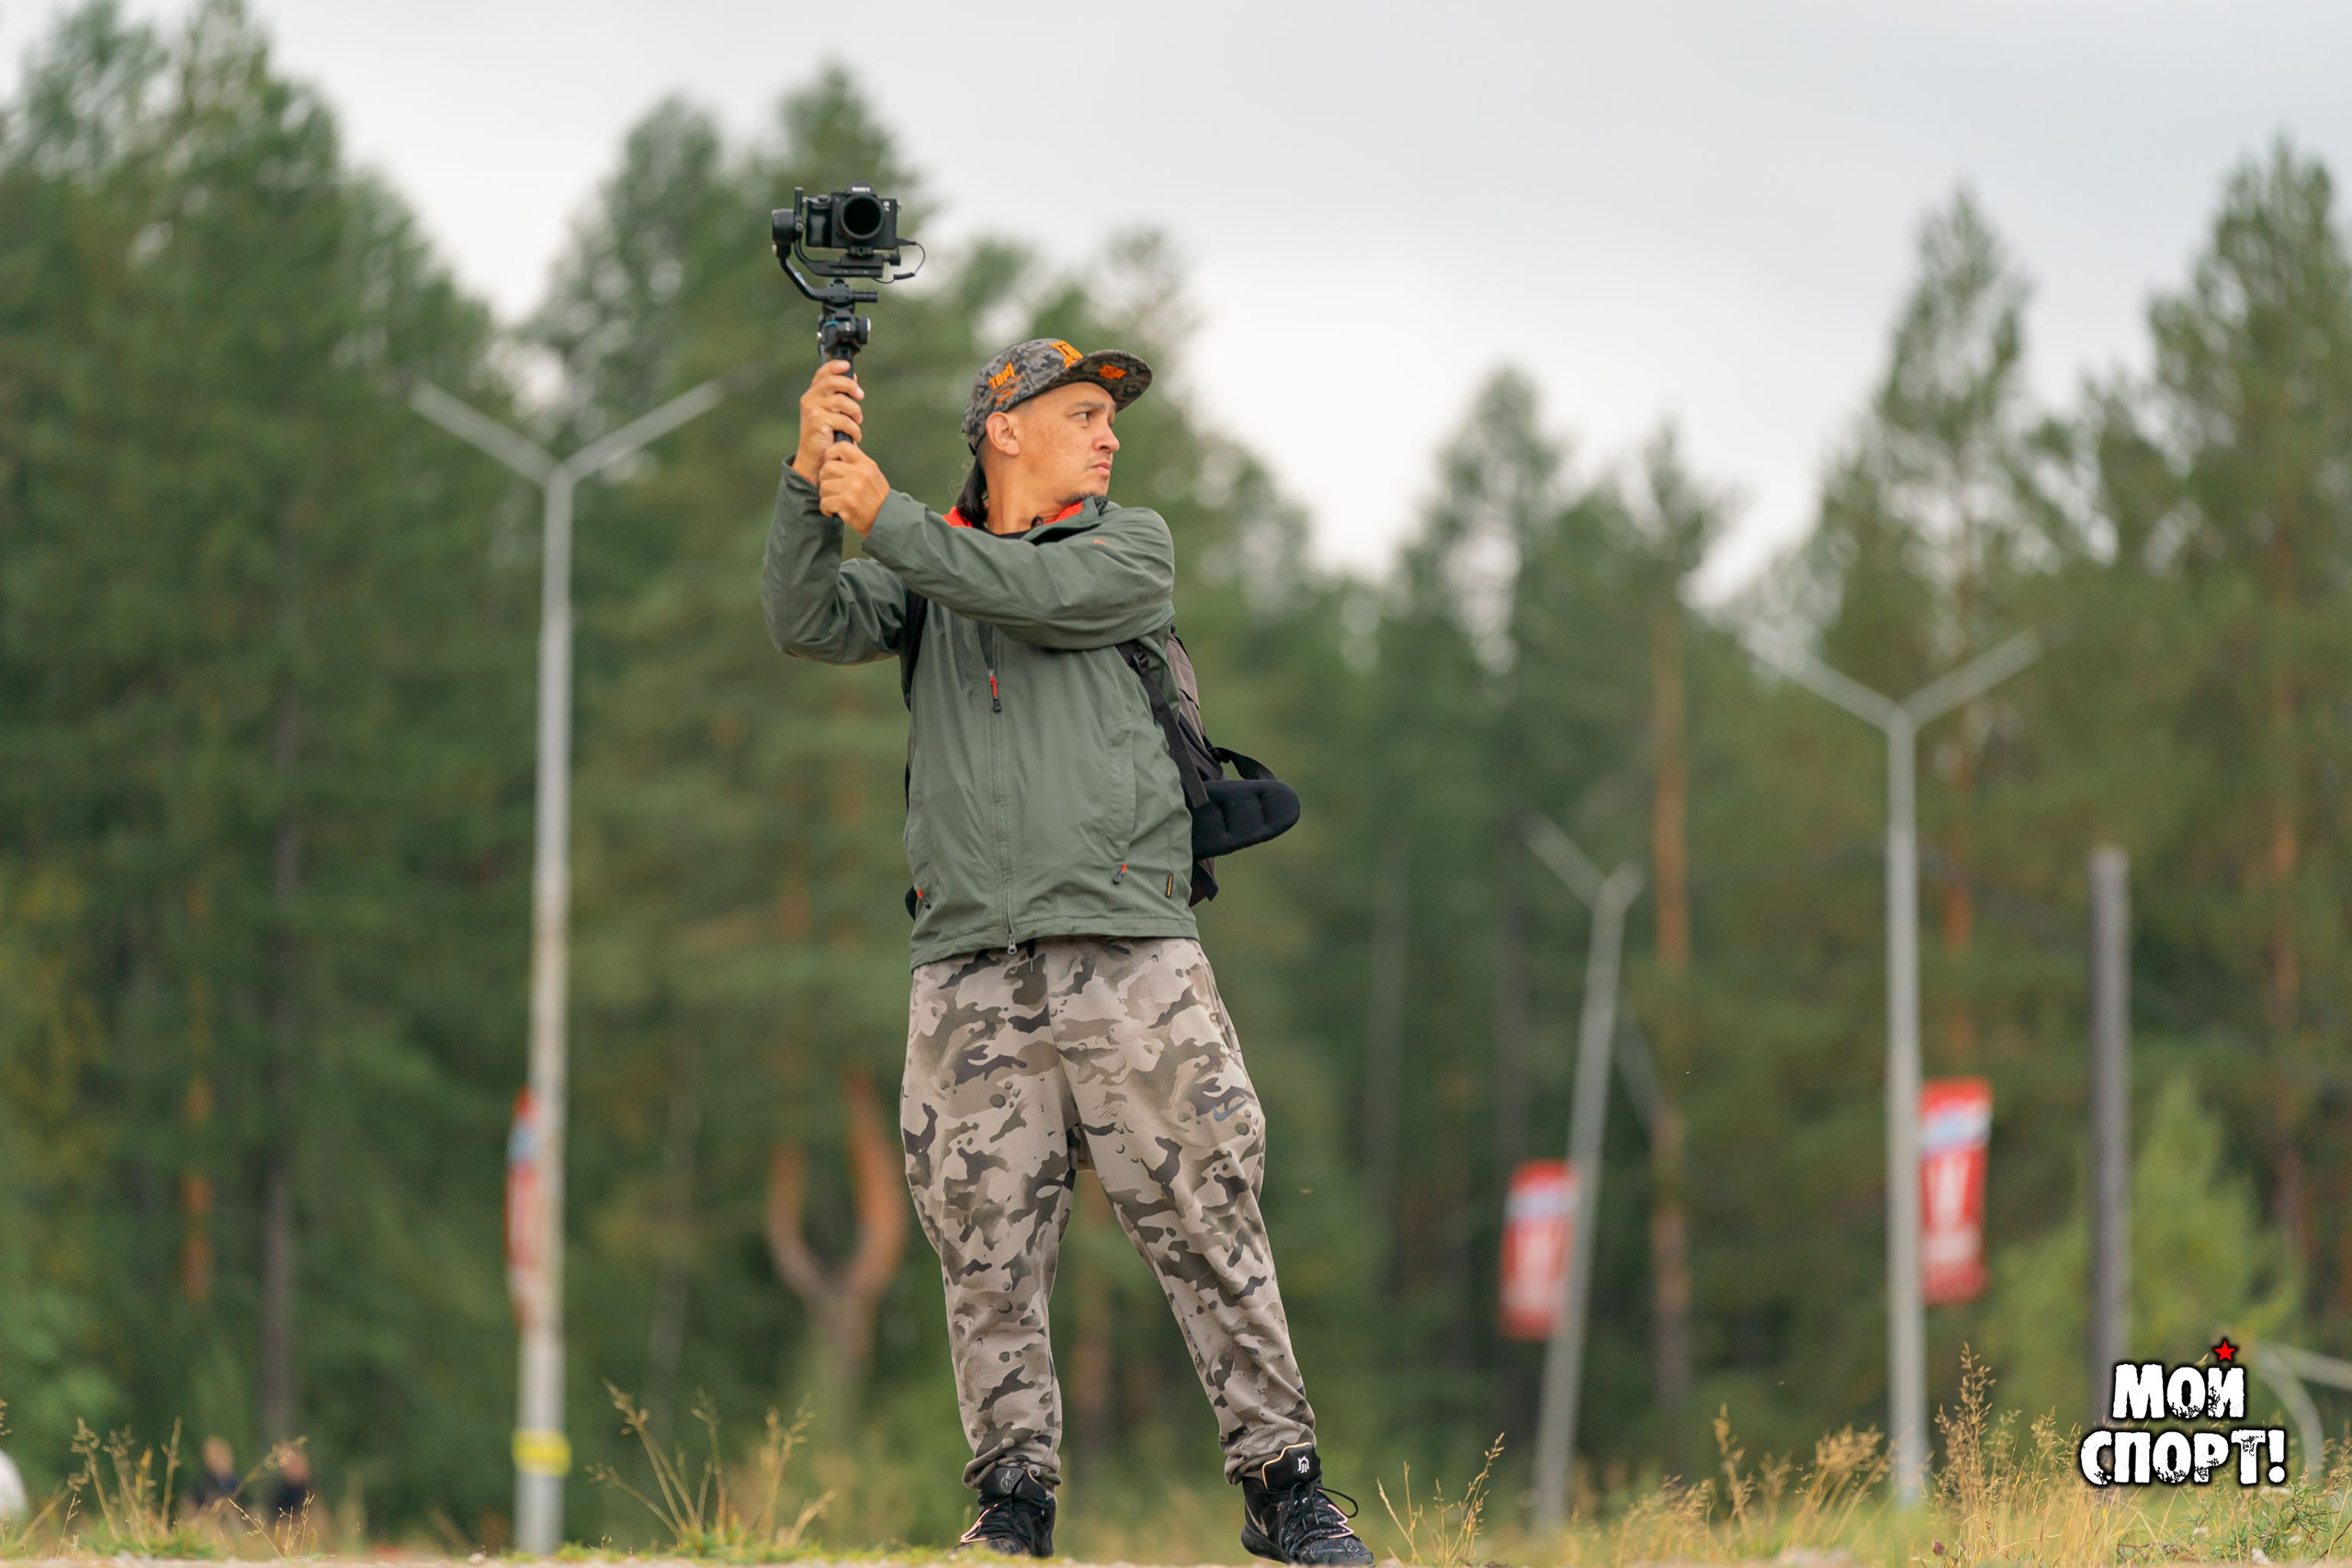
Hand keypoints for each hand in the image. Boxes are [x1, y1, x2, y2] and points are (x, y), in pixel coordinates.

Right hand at [792, 359, 862, 480]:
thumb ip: (839, 395)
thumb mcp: (831, 412)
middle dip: (850, 386)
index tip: (848, 366)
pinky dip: (854, 429)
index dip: (835, 366)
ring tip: (858, 422)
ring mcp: (812, 410)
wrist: (814, 459)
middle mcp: (810, 399)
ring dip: (855, 412)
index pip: (823, 373)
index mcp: (813, 394)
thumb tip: (853, 377)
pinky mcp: (818, 422)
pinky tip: (855, 436)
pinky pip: (844, 419)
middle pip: (833, 382)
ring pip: (842, 401)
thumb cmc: (825, 436)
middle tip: (861, 396)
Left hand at [818, 441, 889, 534]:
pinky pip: (825, 502)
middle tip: (831, 487)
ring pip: (824, 486)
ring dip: (826, 496)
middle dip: (825, 479)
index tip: (829, 462)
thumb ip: (857, 465)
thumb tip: (837, 457)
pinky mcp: (846, 503)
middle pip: (827, 468)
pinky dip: (827, 509)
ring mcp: (852, 489)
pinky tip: (834, 510)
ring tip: (835, 500)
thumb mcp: (873, 475)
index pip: (842, 447)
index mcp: (866, 464)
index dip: (830, 453)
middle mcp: (859, 474)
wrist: (888, 520)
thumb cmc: (878, 499)